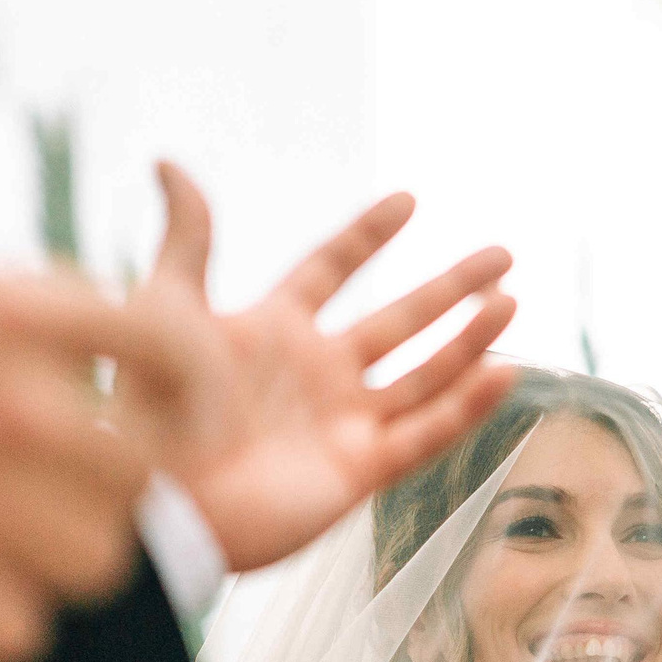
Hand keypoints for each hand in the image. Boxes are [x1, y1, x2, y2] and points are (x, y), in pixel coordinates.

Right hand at [0, 27, 209, 661]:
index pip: (165, 345)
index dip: (172, 375)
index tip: (140, 391)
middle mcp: (4, 413)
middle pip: (141, 471)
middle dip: (111, 473)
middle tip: (57, 470)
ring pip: (97, 563)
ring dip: (65, 553)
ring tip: (13, 535)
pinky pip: (17, 637)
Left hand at [117, 164, 516, 572]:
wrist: (162, 499)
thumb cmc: (152, 407)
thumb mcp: (166, 308)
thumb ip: (187, 239)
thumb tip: (170, 162)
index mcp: (272, 330)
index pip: (330, 270)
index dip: (367, 237)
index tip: (408, 202)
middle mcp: (316, 373)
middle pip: (399, 321)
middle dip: (451, 288)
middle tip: (502, 257)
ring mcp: (342, 422)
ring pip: (424, 375)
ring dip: (469, 340)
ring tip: (510, 301)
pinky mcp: (360, 470)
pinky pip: (426, 433)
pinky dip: (466, 406)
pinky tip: (502, 370)